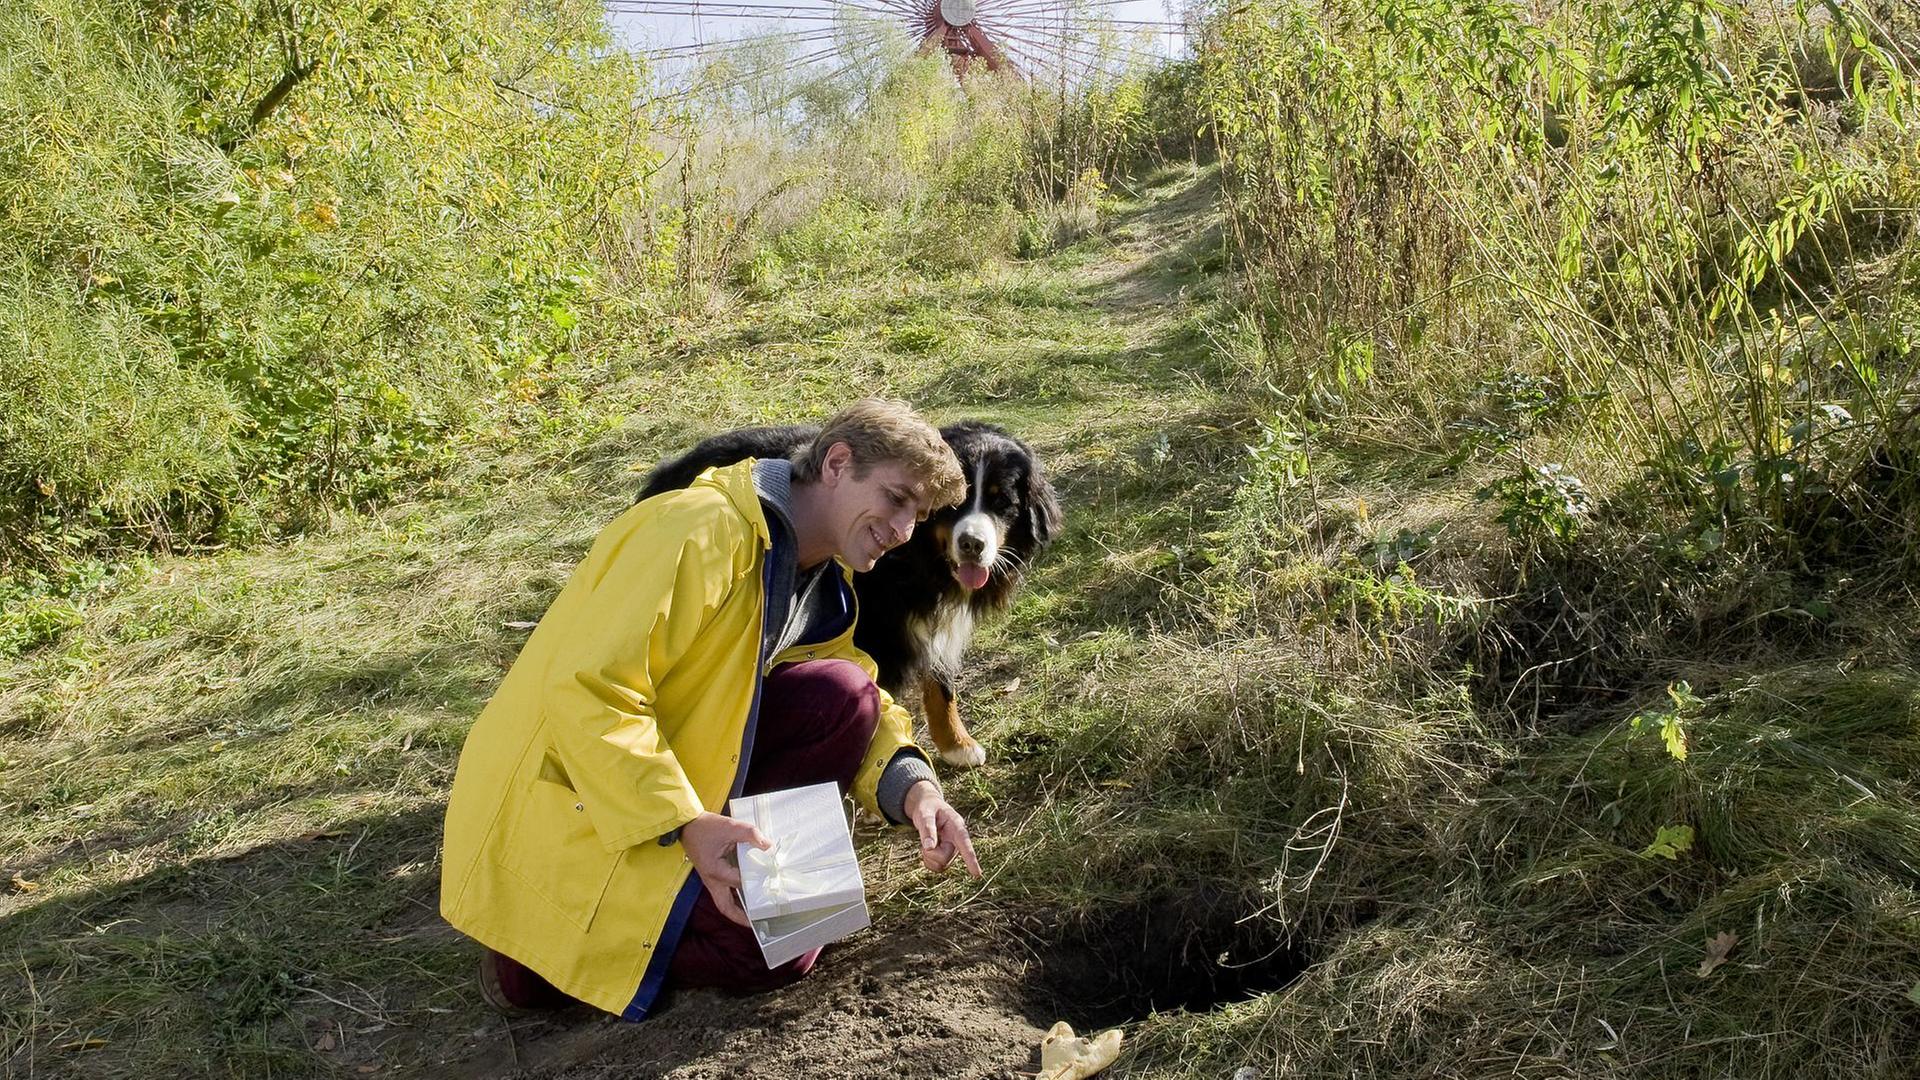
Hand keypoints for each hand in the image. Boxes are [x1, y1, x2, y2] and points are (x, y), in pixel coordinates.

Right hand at [679, 811, 769, 926]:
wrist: (686, 825)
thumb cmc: (705, 827)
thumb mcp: (730, 827)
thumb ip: (750, 834)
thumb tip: (768, 845)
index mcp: (716, 871)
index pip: (741, 882)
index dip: (757, 882)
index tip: (772, 882)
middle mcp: (712, 880)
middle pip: (725, 907)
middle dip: (740, 917)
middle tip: (756, 922)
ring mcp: (710, 879)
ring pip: (723, 902)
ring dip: (737, 910)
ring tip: (753, 915)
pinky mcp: (711, 875)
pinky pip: (722, 893)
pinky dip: (734, 898)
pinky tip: (745, 896)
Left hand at [902, 781, 980, 877]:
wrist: (928, 807)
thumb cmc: (927, 808)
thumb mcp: (924, 814)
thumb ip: (927, 829)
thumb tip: (929, 848)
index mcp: (956, 825)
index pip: (965, 843)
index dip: (970, 858)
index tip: (977, 874)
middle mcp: (957, 840)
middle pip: (945, 858)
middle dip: (931, 853)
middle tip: (924, 841)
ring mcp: (953, 849)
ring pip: (942, 865)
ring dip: (929, 858)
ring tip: (926, 843)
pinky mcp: (947, 855)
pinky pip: (938, 868)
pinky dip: (928, 861)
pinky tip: (927, 850)